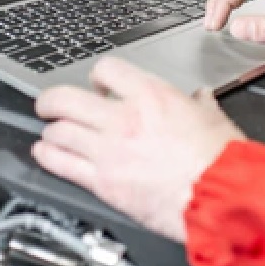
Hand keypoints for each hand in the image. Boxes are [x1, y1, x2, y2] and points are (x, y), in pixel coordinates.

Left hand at [33, 57, 244, 242]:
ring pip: (59, 131)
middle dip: (52, 100)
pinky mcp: (104, 183)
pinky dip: (47, 156)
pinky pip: (62, 165)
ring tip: (50, 130)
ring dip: (51, 129)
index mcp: (150, 95)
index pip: (105, 70)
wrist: (220, 196)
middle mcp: (123, 118)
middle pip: (66, 98)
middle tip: (49, 103)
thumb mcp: (212, 116)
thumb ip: (199, 104)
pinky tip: (44, 153)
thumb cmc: (220, 159)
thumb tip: (199, 98)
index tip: (96, 84)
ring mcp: (109, 151)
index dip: (96, 75)